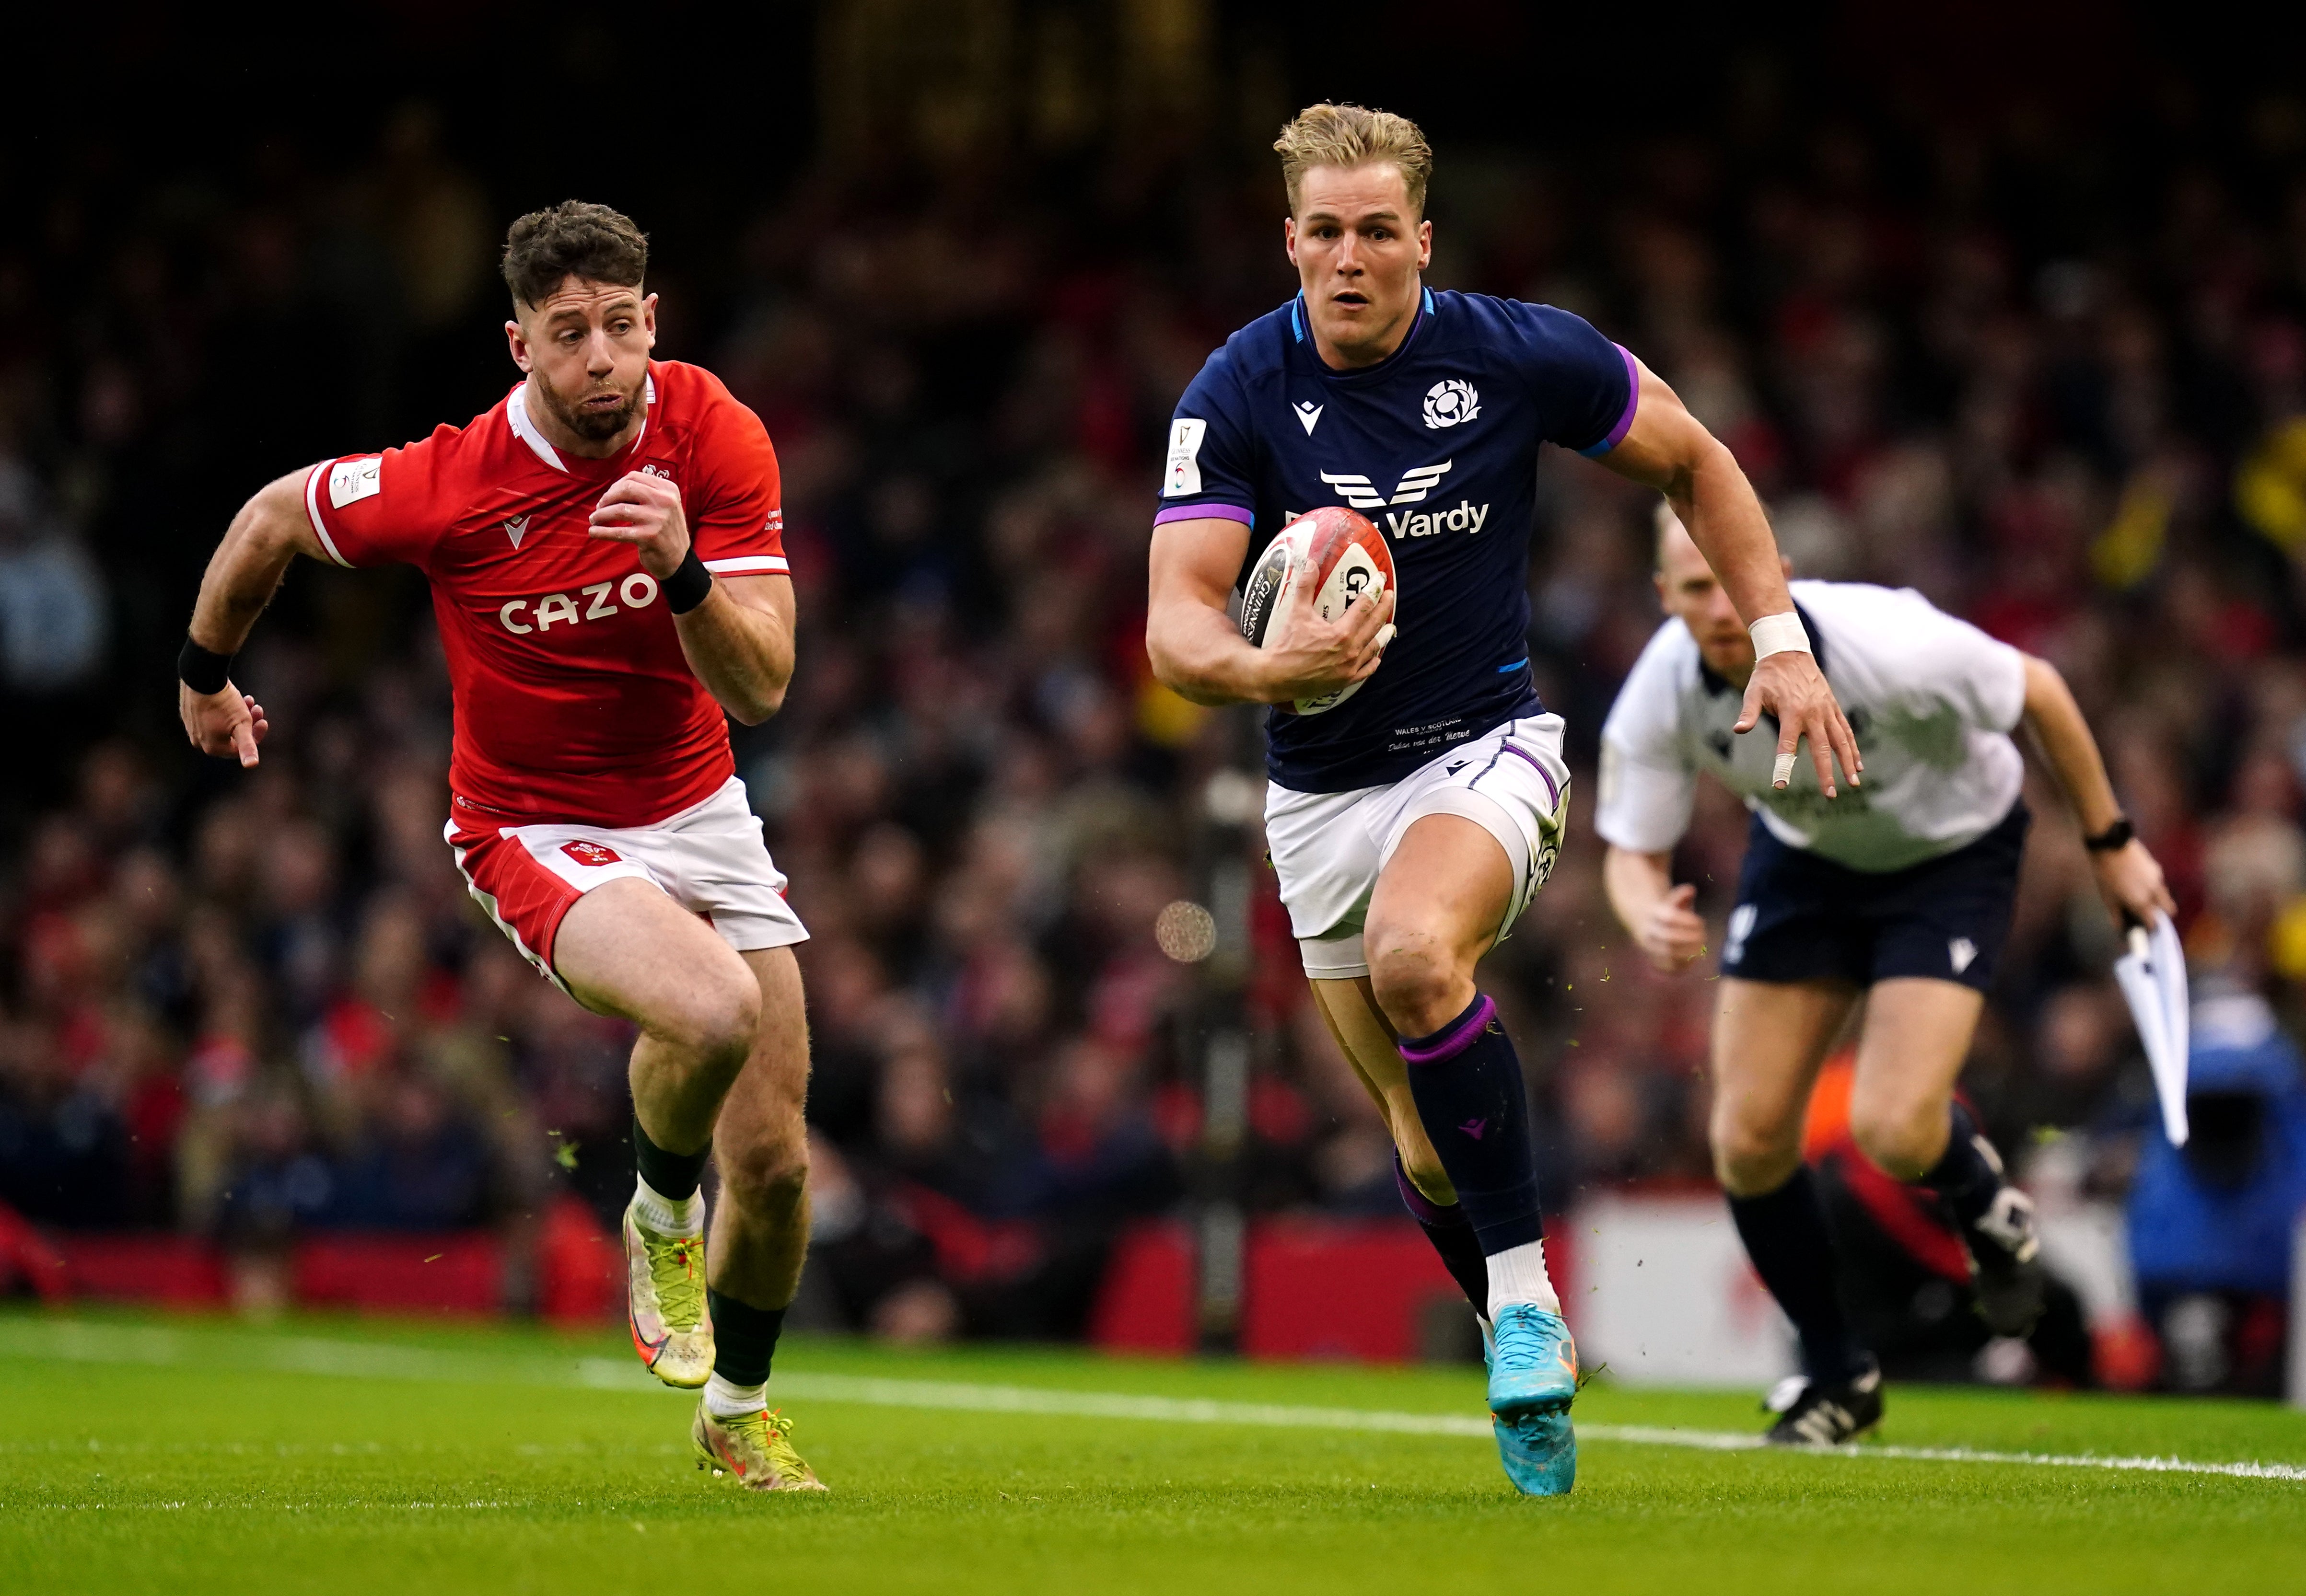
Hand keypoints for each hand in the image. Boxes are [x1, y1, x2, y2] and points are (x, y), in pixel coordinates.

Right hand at [179, 683, 267, 768]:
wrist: (201, 678)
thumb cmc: (223, 703)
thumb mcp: (241, 724)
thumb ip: (247, 746)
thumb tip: (252, 765)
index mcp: (213, 748)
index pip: (240, 749)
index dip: (255, 735)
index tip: (264, 720)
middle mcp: (199, 741)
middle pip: (232, 736)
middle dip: (248, 723)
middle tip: (257, 708)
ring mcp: (192, 727)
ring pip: (222, 724)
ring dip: (238, 713)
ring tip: (248, 700)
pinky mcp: (188, 714)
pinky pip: (210, 716)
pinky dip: (223, 709)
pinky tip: (233, 697)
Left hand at [588, 471, 690, 577]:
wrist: (679, 558)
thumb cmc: (665, 530)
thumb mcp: (663, 505)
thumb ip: (644, 493)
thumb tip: (612, 491)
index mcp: (668, 489)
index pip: (634, 477)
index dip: (615, 485)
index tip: (608, 497)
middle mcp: (665, 501)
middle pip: (626, 489)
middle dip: (607, 497)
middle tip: (599, 507)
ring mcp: (658, 519)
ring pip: (620, 510)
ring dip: (601, 514)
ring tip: (594, 519)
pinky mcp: (649, 537)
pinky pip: (619, 532)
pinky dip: (602, 532)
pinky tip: (593, 532)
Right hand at [1256, 560, 1395, 704]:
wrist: (1278, 678)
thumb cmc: (1287, 646)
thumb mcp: (1296, 613)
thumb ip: (1306, 587)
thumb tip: (1311, 564)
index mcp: (1341, 633)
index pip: (1364, 606)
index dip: (1374, 590)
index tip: (1380, 580)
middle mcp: (1350, 651)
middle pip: (1375, 625)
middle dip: (1384, 608)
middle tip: (1390, 595)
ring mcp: (1350, 668)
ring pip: (1374, 647)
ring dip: (1382, 634)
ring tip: (1389, 625)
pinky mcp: (1345, 681)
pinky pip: (1366, 670)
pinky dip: (1373, 662)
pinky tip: (1377, 656)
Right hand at [1636, 882, 1707, 971]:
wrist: (1646, 925)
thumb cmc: (1668, 911)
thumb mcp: (1673, 901)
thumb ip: (1682, 895)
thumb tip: (1691, 890)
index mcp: (1653, 915)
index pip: (1670, 918)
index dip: (1688, 921)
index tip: (1701, 922)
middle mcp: (1649, 931)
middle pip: (1669, 937)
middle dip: (1690, 938)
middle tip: (1703, 936)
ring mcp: (1650, 947)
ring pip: (1667, 953)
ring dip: (1688, 951)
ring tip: (1700, 947)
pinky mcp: (1655, 960)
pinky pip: (1668, 966)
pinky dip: (1683, 963)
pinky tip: (1694, 957)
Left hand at [1738, 649, 1861, 794]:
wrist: (1788, 652)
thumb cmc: (1767, 676)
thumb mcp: (1753, 692)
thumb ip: (1748, 713)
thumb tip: (1738, 730)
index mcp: (1792, 712)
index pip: (1787, 745)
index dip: (1783, 766)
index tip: (1780, 785)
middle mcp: (1813, 713)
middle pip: (1822, 748)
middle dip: (1826, 773)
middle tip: (1830, 795)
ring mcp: (1826, 710)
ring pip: (1840, 741)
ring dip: (1847, 763)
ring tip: (1853, 783)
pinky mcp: (1833, 707)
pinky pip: (1845, 730)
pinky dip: (1852, 747)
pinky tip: (1858, 765)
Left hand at [2095, 838, 2175, 928]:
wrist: (2110, 845)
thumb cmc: (2105, 873)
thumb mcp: (2107, 897)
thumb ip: (2116, 915)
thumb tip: (2121, 929)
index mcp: (2141, 902)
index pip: (2154, 922)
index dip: (2150, 928)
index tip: (2146, 929)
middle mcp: (2154, 892)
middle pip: (2168, 909)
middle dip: (2161, 914)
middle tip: (2148, 913)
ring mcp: (2158, 879)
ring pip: (2164, 895)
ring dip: (2157, 899)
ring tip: (2140, 895)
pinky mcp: (2157, 868)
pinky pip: (2159, 883)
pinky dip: (2153, 886)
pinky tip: (2138, 881)